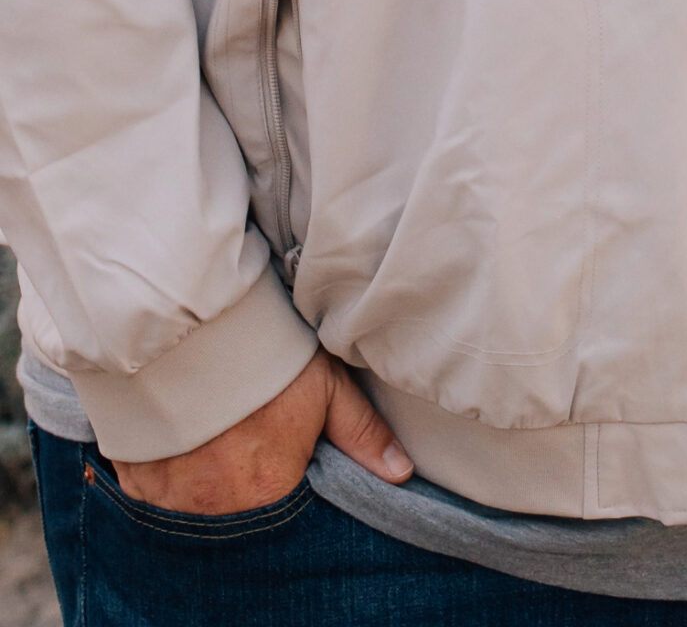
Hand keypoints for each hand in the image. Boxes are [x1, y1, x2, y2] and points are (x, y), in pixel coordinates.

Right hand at [111, 348, 411, 515]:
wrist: (193, 326)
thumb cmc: (267, 356)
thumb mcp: (325, 386)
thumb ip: (361, 434)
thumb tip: (400, 473)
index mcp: (267, 490)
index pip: (282, 506)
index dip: (283, 480)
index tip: (280, 453)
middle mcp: (216, 506)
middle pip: (236, 511)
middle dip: (243, 484)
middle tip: (246, 440)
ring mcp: (171, 497)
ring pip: (193, 505)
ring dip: (204, 481)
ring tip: (215, 436)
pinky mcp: (136, 480)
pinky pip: (155, 492)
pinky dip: (169, 472)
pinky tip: (183, 438)